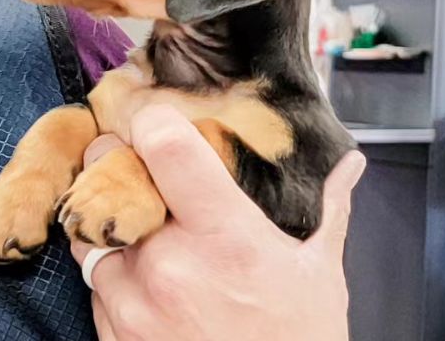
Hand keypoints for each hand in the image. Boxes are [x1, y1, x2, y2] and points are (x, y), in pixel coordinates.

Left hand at [69, 104, 365, 340]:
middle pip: (110, 179)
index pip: (164, 145)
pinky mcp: (115, 336)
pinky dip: (114, 279)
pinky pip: (94, 286)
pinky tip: (151, 288)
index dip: (152, 124)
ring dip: (114, 229)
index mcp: (224, 235)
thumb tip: (349, 164)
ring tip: (153, 241)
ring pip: (94, 232)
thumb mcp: (318, 275)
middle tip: (142, 174)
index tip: (157, 125)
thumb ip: (327, 211)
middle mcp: (170, 263)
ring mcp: (135, 303)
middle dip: (118, 169)